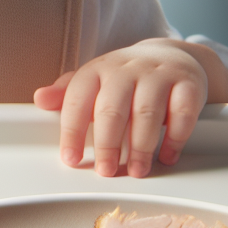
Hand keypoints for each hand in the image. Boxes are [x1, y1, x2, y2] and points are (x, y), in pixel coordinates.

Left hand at [34, 39, 211, 177]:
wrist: (171, 56)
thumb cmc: (125, 77)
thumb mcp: (94, 81)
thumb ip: (66, 94)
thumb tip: (39, 99)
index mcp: (98, 70)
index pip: (78, 100)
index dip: (72, 131)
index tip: (71, 159)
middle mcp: (126, 70)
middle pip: (112, 109)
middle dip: (107, 144)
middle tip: (105, 170)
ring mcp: (158, 76)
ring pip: (147, 114)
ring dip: (140, 147)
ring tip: (135, 170)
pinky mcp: (188, 84)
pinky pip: (182, 113)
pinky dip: (174, 139)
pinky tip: (166, 156)